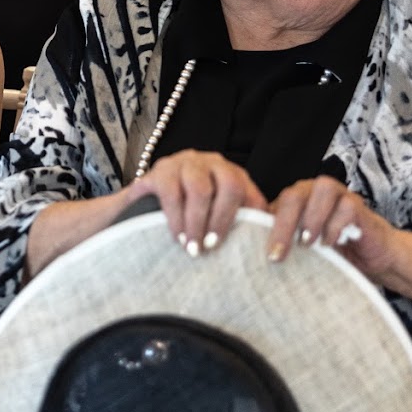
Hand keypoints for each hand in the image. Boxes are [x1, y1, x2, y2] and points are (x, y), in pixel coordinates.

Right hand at [130, 150, 267, 256]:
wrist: (143, 203)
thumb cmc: (190, 214)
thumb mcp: (217, 216)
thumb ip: (241, 224)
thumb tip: (268, 249)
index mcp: (231, 174)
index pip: (250, 193)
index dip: (249, 220)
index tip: (242, 248)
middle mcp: (211, 163)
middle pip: (229, 185)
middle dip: (222, 220)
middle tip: (211, 248)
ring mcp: (184, 163)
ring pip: (199, 189)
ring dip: (197, 222)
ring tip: (192, 247)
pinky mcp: (159, 170)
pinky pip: (170, 192)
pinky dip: (175, 218)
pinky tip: (176, 236)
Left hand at [267, 176, 397, 277]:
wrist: (373, 256)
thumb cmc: (333, 251)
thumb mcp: (302, 250)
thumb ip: (283, 245)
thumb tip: (253, 259)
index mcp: (294, 200)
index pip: (273, 203)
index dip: (262, 226)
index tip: (259, 253)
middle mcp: (313, 192)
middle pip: (293, 195)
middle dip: (283, 225)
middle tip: (277, 254)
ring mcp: (338, 195)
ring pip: (321, 190)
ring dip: (312, 217)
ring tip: (307, 244)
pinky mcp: (359, 206)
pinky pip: (347, 206)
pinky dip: (336, 225)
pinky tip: (331, 243)